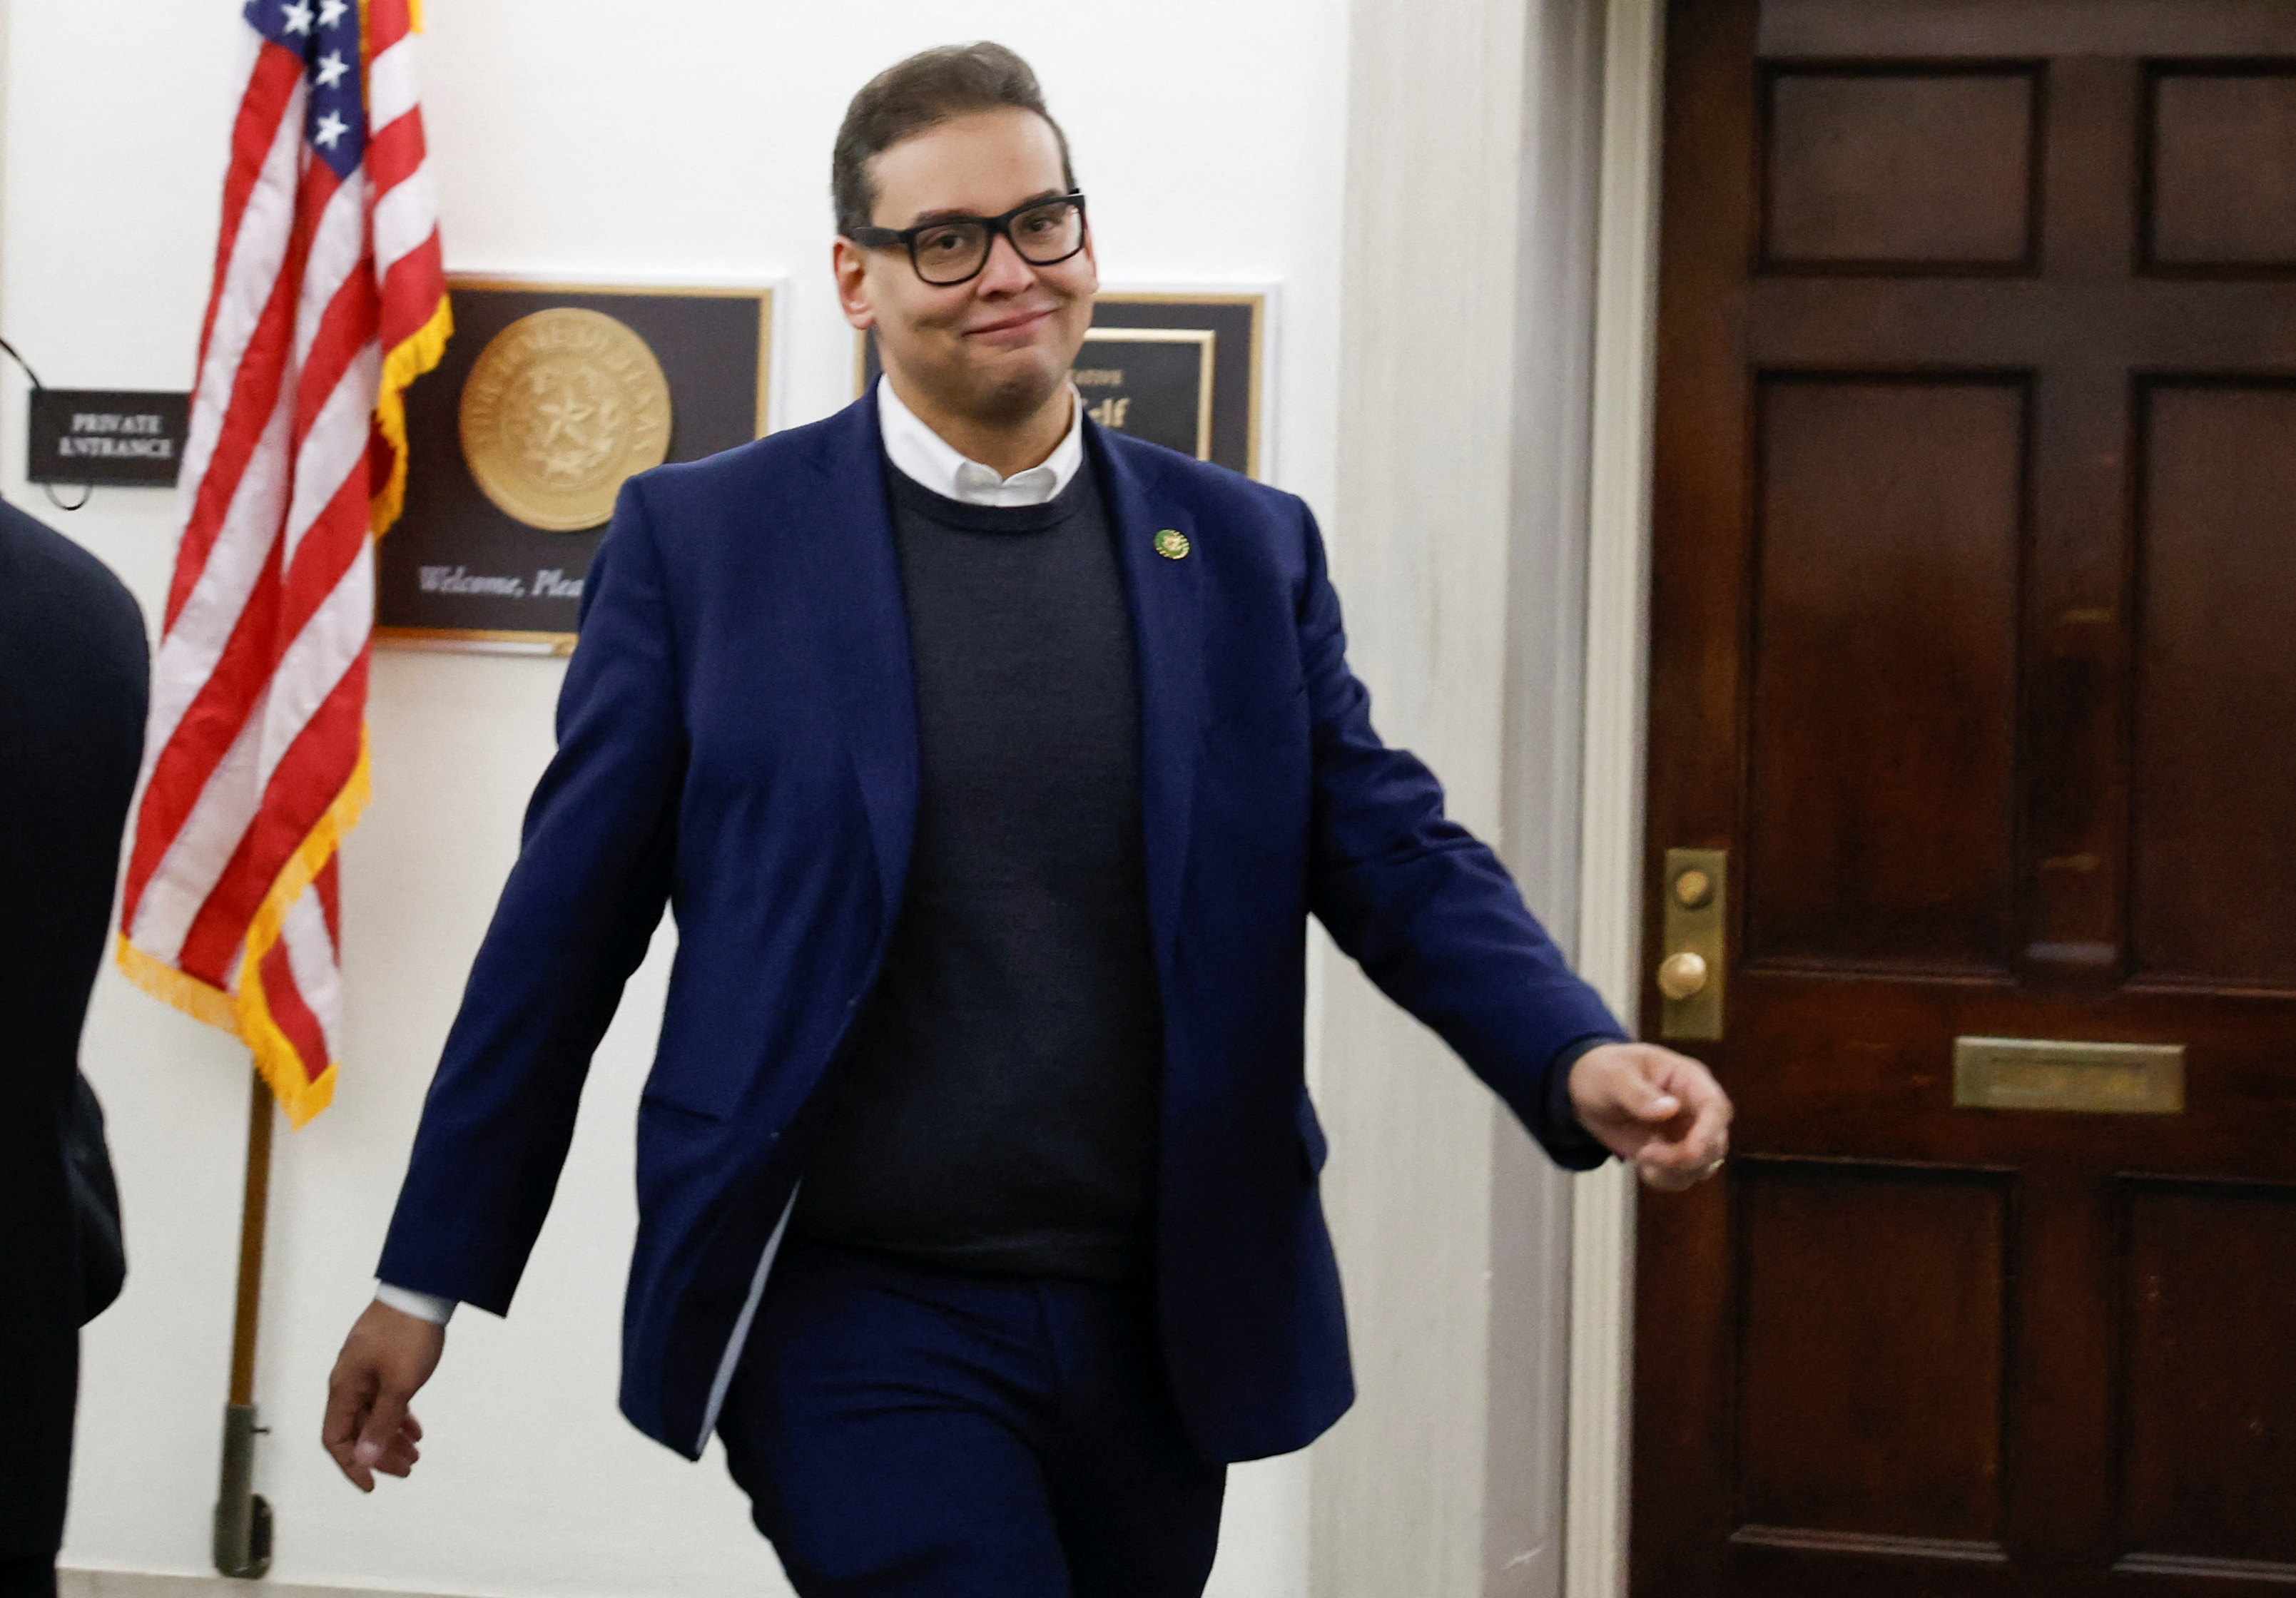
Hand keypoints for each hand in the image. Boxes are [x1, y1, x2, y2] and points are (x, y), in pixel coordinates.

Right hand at [322, 1299, 443, 1491]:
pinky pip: (384, 1398)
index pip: (335, 1439)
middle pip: (355, 1430)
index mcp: (344, 1388)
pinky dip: (398, 1416)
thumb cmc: (408, 1336)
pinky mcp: (382, 1360)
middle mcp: (349, 1381)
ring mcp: (366, 1370)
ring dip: (391, 1437)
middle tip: (407, 1470)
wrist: (422, 1290)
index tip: (373, 1485)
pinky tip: (416, 1430)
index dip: (351, 1465)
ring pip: (373, 1414)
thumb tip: (363, 1459)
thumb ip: (382, 1423)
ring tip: (415, 1455)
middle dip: (378, 1454)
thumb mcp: (399, 1385)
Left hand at [1568, 1042, 1731, 1190]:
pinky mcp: (1673, 1152)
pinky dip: (1666, 1179)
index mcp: (1688, 1079)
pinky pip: (1683, 1176)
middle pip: (1715, 1143)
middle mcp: (1694, 1108)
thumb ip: (1638, 1093)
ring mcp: (1687, 1132)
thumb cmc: (1604, 1071)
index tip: (1690, 1151)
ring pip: (1704, 1165)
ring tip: (1642, 1158)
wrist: (1588, 1090)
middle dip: (1687, 1158)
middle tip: (1646, 1154)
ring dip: (1676, 1172)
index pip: (1715, 1107)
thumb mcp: (1613, 1075)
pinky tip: (1643, 1167)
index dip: (1710, 1133)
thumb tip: (1670, 1109)